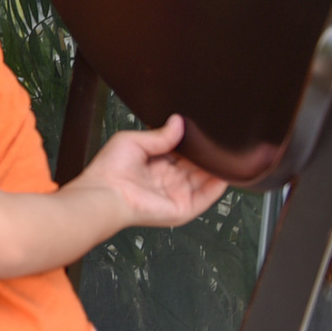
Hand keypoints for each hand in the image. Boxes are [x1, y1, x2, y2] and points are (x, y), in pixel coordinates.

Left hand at [75, 114, 227, 228]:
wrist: (105, 193)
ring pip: (204, 179)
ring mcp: (176, 194)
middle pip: (195, 166)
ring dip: (216, 167)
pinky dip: (219, 184)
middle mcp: (166, 179)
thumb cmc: (109, 170)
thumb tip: (177, 122)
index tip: (203, 131)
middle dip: (206, 154)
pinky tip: (226, 171)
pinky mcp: (183, 208)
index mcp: (153, 164)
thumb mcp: (133, 141)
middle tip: (217, 140)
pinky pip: (207, 196)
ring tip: (226, 152)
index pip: (180, 153)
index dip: (192, 143)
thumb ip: (159, 135)